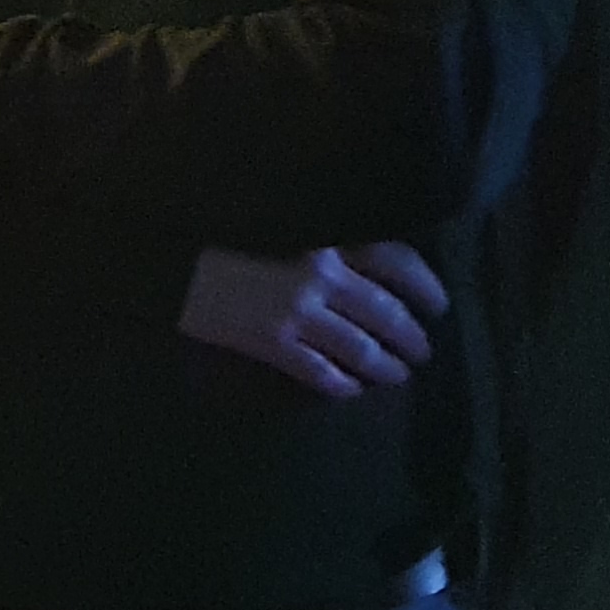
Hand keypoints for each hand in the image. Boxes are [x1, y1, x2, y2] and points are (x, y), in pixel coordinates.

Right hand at [177, 242, 446, 398]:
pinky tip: (351, 390)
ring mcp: (297, 313)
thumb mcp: (283, 219)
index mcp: (328, 237)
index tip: (438, 305)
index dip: (424, 286)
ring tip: (397, 376)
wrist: (172, 258)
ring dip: (385, 367)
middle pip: (386, 312)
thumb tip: (364, 261)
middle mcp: (322, 275)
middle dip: (411, 337)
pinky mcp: (271, 343)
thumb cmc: (226, 230)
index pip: (395, 260)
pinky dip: (341, 384)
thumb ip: (323, 235)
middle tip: (422, 352)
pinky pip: (320, 372)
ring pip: (360, 348)